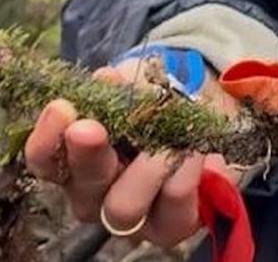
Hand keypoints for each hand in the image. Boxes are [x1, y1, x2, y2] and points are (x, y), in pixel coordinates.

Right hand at [24, 59, 238, 248]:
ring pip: (125, 206)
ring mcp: (134, 218)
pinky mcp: (172, 225)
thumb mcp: (136, 85)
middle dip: (88, 155)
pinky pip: (176, 205)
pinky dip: (190, 171)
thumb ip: (120, 85)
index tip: (61, 108)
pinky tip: (199, 152)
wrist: (204, 118)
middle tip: (92, 128)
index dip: (48, 138)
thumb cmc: (157, 103)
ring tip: (174, 137)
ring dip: (151, 163)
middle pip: (83, 189)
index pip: (46, 159)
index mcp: (77, 161)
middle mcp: (97, 197)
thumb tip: (107, 80)